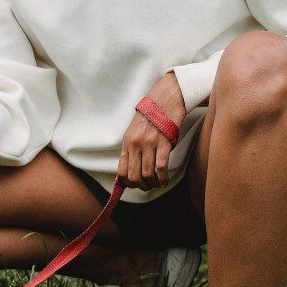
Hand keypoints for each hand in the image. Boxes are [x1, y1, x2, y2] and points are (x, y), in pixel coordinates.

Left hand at [118, 71, 186, 190]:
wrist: (164, 99)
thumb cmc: (151, 116)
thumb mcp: (134, 131)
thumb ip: (132, 149)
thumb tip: (131, 169)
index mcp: (127, 142)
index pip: (121, 170)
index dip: (128, 183)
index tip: (135, 185)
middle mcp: (136, 144)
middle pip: (134, 176)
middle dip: (141, 186)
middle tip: (148, 186)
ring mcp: (149, 143)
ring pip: (147, 174)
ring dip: (153, 184)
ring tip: (158, 183)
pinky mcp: (164, 142)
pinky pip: (161, 167)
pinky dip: (163, 178)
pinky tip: (165, 180)